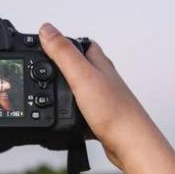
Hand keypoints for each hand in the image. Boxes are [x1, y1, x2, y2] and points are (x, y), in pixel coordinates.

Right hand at [39, 23, 147, 169]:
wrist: (131, 144)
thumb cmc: (115, 111)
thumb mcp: (81, 75)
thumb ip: (63, 52)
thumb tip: (46, 28)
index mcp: (99, 64)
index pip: (83, 44)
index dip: (65, 41)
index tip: (46, 43)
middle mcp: (103, 79)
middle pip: (80, 67)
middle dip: (61, 69)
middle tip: (44, 73)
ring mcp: (103, 99)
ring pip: (79, 91)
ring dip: (65, 93)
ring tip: (49, 98)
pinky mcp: (101, 119)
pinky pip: (81, 112)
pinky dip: (70, 115)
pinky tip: (64, 121)